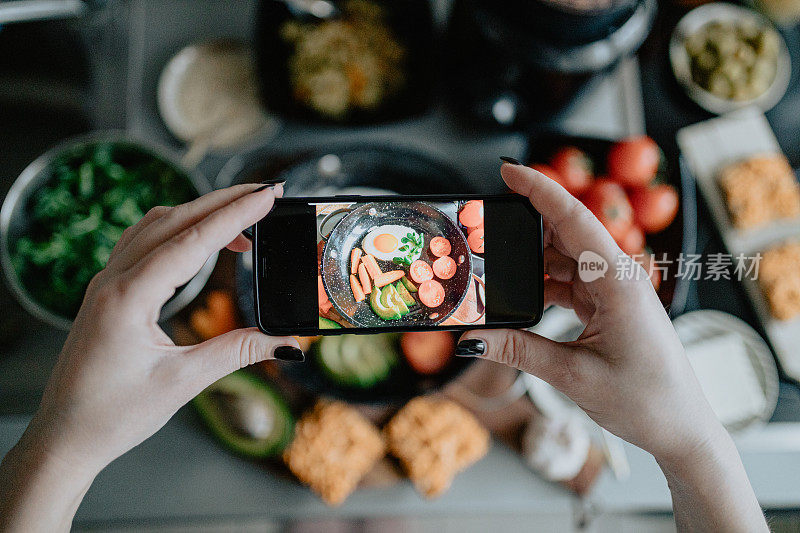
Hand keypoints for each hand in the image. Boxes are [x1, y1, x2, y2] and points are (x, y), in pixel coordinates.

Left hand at [0, 183, 300, 530]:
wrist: (65, 438)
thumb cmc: (113, 415)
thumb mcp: (182, 382)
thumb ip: (237, 352)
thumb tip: (286, 341)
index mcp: (129, 298)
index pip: (193, 241)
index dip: (235, 215)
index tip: (268, 195)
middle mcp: (114, 280)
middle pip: (174, 220)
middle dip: (223, 201)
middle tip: (266, 193)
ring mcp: (106, 282)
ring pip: (156, 225)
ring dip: (200, 212)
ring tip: (242, 217)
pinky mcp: (108, 292)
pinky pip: (144, 242)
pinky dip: (178, 229)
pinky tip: (199, 239)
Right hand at [458, 162, 765, 531]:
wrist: (683, 430)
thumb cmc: (646, 401)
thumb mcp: (573, 375)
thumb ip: (519, 350)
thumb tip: (472, 338)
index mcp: (618, 283)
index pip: (573, 220)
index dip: (539, 189)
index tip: (508, 170)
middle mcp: (619, 278)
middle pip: (565, 235)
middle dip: (524, 231)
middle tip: (483, 234)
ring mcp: (616, 291)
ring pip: (565, 260)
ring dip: (531, 266)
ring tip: (495, 276)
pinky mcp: (612, 306)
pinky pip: (572, 283)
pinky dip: (544, 287)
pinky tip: (521, 300)